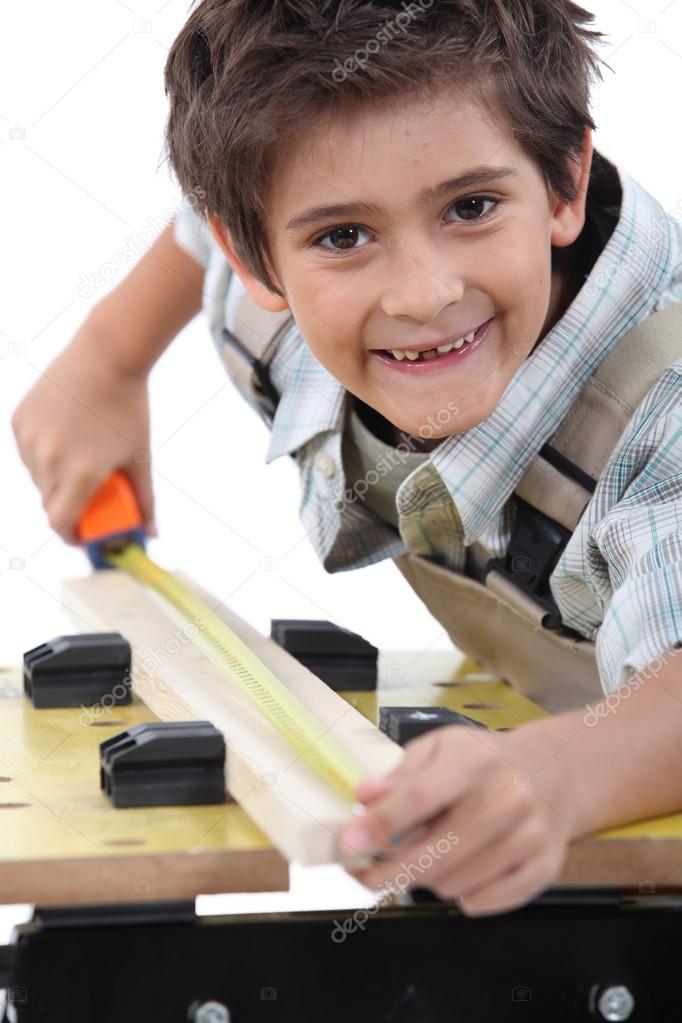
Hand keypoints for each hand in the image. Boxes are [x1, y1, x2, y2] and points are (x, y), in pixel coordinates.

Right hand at [12, 339, 154, 543]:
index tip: (81, 535)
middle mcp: (49, 459)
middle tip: (87, 495)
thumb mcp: (140, 457)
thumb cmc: (128, 408)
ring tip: (79, 457)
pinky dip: (42, 454)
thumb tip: (151, 534)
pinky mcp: (19, 420)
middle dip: (67, 506)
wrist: (107, 355)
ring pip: (37, 477)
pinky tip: (64, 436)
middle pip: (49, 502)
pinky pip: (27, 451)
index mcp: (81, 473)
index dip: (70, 535)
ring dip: (53, 479)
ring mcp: (30, 439)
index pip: (60, 523)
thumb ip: (144, 500)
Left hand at [340, 723, 576, 915]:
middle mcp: (508, 797)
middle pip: (436, 853)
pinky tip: (462, 870)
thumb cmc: (485, 761)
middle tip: (366, 873)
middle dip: (389, 871)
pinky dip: (461, 895)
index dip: (381, 823)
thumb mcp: (441, 748)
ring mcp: (529, 835)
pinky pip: (484, 903)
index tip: (348, 843)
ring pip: (454, 884)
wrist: (554, 773)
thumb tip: (365, 797)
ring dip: (427, 881)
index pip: (421, 796)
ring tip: (428, 858)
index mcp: (474, 762)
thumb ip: (402, 774)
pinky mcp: (543, 868)